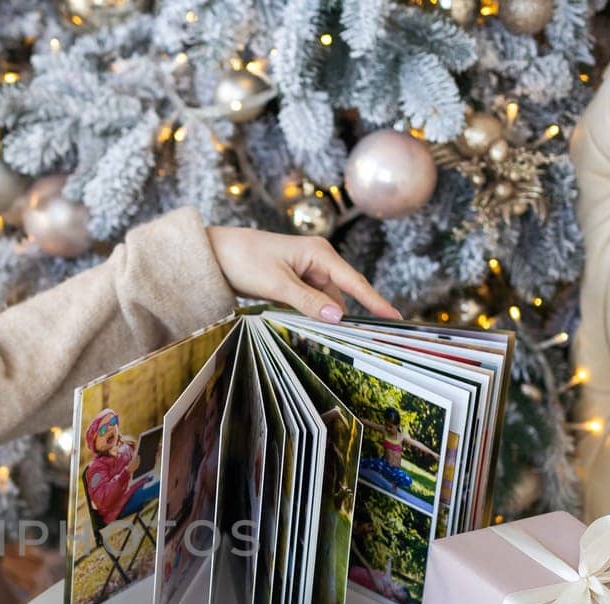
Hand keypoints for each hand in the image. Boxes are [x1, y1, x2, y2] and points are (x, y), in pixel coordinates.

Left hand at [204, 227, 399, 323]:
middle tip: (348, 343)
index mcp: (319, 253)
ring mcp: (305, 272)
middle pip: (341, 295)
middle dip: (342, 317)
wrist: (214, 254)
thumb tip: (337, 317)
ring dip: (321, 319)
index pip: (355, 282)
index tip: (394, 318)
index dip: (375, 301)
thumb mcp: (277, 283)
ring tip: (315, 336)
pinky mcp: (293, 282)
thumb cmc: (244, 259)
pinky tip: (302, 328)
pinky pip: (310, 303)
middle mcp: (317, 260)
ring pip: (324, 303)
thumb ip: (307, 301)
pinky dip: (309, 316)